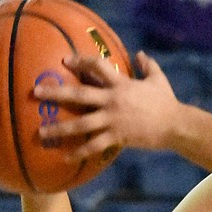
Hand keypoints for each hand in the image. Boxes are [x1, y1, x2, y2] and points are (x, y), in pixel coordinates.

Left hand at [34, 50, 178, 159]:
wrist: (175, 125)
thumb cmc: (166, 102)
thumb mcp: (158, 79)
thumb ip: (147, 65)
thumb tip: (139, 54)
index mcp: (121, 83)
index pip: (97, 66)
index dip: (80, 61)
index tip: (64, 60)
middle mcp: (112, 100)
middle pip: (79, 94)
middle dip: (56, 93)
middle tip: (36, 91)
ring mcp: (113, 119)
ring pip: (81, 124)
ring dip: (60, 127)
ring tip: (41, 132)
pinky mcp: (117, 137)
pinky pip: (94, 145)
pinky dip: (79, 152)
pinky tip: (65, 158)